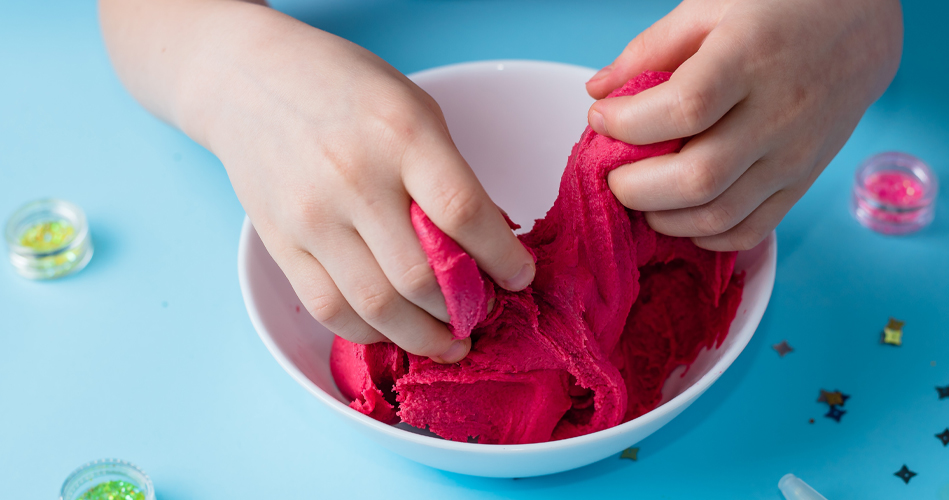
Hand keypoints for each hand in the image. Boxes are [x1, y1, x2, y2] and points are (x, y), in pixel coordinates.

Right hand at [100, 1, 534, 362]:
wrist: (246, 79)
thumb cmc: (344, 87)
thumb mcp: (414, 108)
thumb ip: (451, 173)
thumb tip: (494, 241)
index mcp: (401, 135)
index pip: (463, 214)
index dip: (501, 259)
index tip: (519, 278)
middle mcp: (354, 178)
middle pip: (421, 277)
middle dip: (465, 310)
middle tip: (481, 314)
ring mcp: (311, 216)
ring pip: (377, 307)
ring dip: (424, 338)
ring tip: (449, 342)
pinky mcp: (280, 243)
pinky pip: (330, 309)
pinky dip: (371, 333)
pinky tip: (394, 332)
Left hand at [585, 0, 902, 250]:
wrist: (860, 25)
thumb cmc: (779, 7)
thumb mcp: (710, 6)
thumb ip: (649, 49)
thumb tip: (596, 93)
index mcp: (750, 58)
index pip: (683, 109)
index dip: (629, 124)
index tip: (601, 119)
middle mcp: (778, 113)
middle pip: (697, 178)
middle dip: (636, 187)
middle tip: (612, 173)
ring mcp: (794, 155)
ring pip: (719, 214)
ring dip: (663, 218)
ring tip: (639, 196)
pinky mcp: (802, 182)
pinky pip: (751, 231)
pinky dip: (705, 237)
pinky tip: (679, 217)